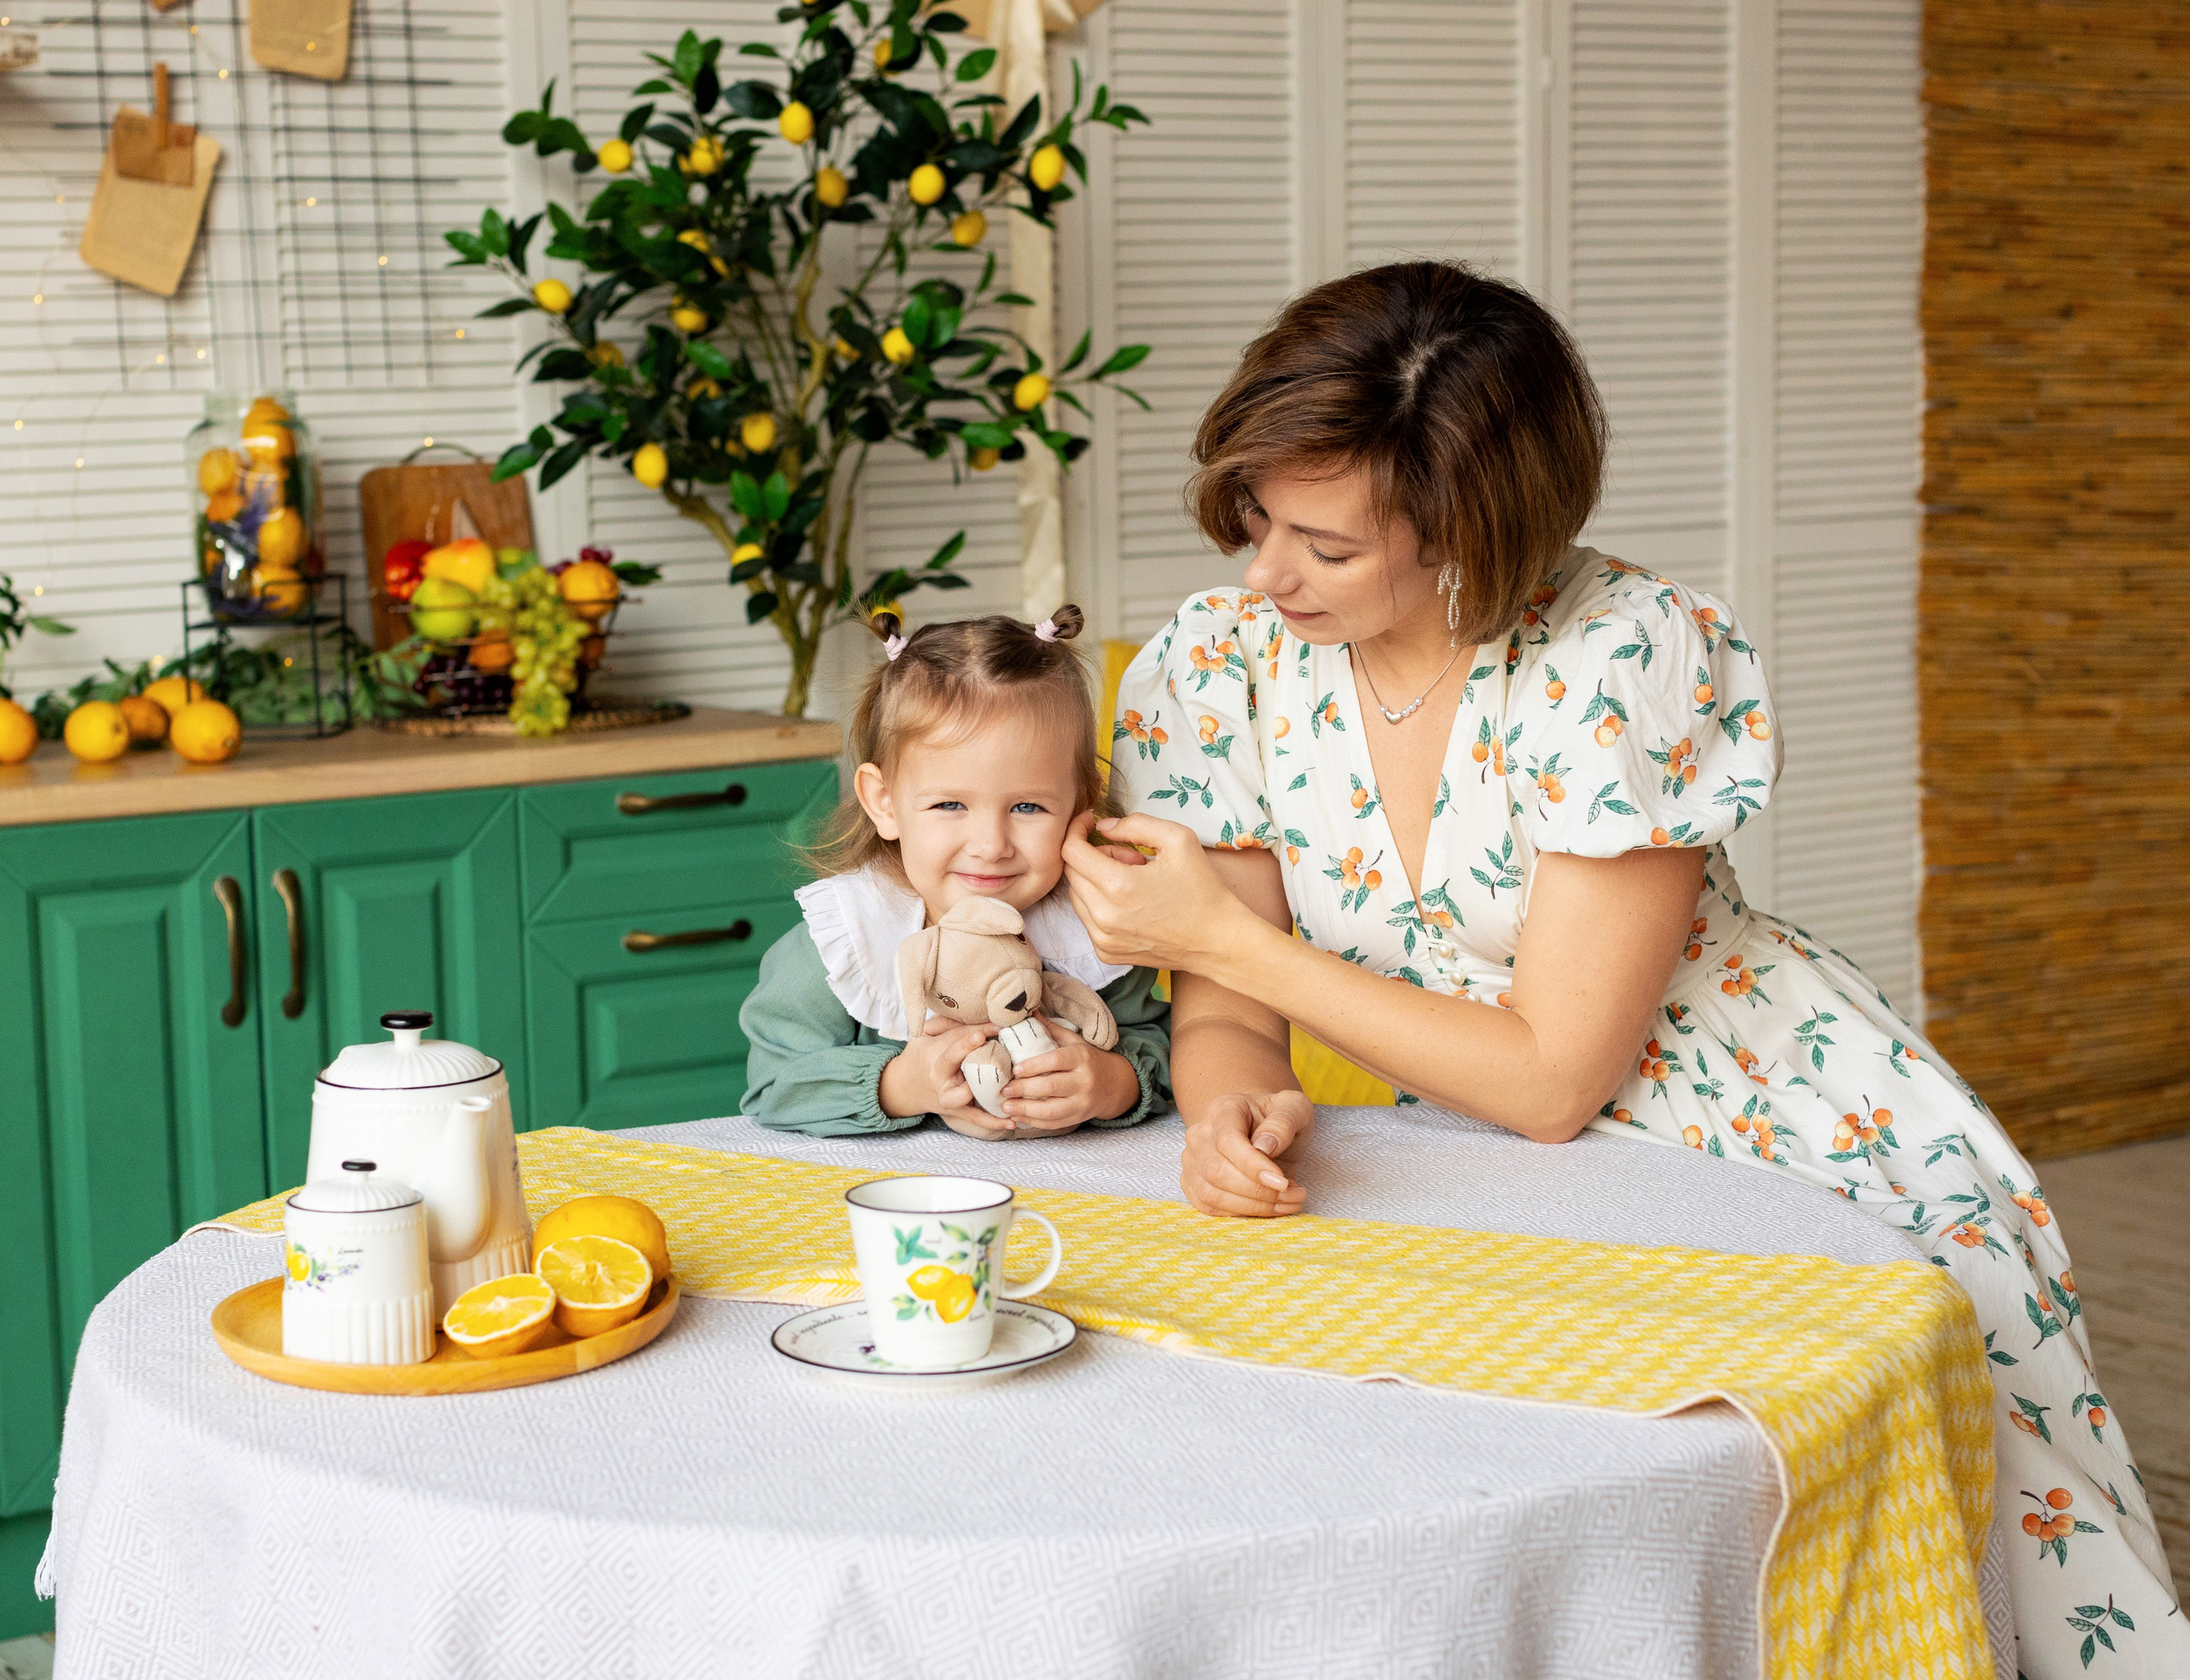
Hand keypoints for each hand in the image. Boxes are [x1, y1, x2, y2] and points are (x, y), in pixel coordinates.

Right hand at [879, 1018, 997, 1119]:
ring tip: (1005, 1088)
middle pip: (952, 1062)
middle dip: (966, 1050)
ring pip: (961, 1097)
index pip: (954, 1040)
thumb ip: (946, 1022)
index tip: (993, 1024)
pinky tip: (1012, 1121)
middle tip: (986, 1040)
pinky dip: (992, 1122)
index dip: (973, 1032)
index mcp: (933, 1056)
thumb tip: (973, 1013)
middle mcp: (939, 1078)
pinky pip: (975, 1119)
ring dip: (981, 1092)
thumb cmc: (922, 1055)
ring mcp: (948, 1097)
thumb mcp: (926, 1034)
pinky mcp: (957, 1112)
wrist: (905, 1088)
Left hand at [997, 1016, 1140, 1133]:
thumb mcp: (1075, 1041)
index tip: (1014, 1069)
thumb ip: (1051, 1029)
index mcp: (1081, 1057)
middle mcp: (1084, 1080)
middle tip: (1003, 1089)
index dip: (1033, 1066)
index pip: (1056, 1061)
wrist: (1116, 1083)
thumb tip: (1028, 1012)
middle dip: (1023, 1089)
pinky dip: (1034, 1122)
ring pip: (1052, 1110)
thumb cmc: (1089, 1059)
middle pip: (1051, 1087)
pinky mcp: (1079, 1117)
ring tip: (1005, 1107)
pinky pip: (1054, 1124)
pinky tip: (1018, 1117)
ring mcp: (1083, 1102)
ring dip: (1025, 1110)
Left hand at [1062, 810, 1249, 971]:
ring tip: (1135, 880)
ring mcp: (1103, 939)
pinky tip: (1133, 903)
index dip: (1076, 830)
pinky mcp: (1107, 952)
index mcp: (1118, 886)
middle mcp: (1103, 916)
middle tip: (1130, 856)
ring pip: (1077, 895)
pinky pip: (1088, 918)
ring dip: (1097, 880)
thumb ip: (1135, 824)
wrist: (1218, 941)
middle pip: (1072, 872)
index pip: (1070, 851)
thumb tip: (1103, 826)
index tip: (1089, 822)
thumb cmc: (1202, 889)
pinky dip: (1101, 904)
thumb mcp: (1179, 839)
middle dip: (1095, 854)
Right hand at [1181, 1090, 1314, 1217]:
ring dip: (1252, 1206)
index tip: (1283, 1182)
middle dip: (1257, 1191)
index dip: (1253, 1166)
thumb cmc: (1279, 1118)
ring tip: (1287, 1201)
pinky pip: (1209, 1207)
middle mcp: (1200, 1133)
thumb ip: (1283, 1122)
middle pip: (1215, 1171)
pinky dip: (1241, 1214)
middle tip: (1292, 1193)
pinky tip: (1268, 1207)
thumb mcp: (1294, 1108)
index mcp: (1223, 1109)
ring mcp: (1192, 1160)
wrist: (1264, 1129)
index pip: (1228, 1141)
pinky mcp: (1193, 1183)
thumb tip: (1263, 1148)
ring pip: (1210, 1194)